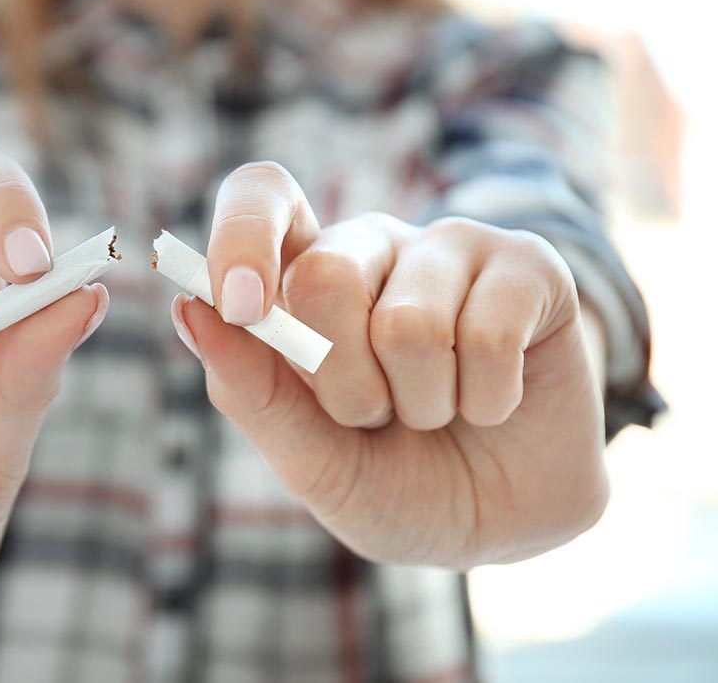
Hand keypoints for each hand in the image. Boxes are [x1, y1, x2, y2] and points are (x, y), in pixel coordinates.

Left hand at [174, 162, 607, 569]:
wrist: (503, 524)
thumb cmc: (394, 482)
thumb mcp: (312, 460)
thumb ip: (252, 392)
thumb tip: (189, 309)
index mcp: (302, 276)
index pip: (260, 194)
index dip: (242, 235)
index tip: (240, 307)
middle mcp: (371, 246)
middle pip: (324, 275)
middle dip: (344, 385)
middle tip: (372, 417)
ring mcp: (451, 247)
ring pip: (409, 324)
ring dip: (422, 405)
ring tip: (436, 412)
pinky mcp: (528, 266)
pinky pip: (488, 335)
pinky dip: (486, 400)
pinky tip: (492, 402)